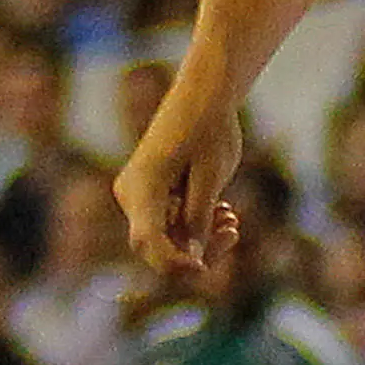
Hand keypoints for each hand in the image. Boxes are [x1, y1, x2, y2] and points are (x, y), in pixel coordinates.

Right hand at [114, 79, 243, 294]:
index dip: (175, 264)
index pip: (148, 242)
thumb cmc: (209, 128)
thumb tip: (192, 257)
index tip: (204, 269)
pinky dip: (195, 225)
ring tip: (231, 219)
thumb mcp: (212, 176)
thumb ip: (199, 218)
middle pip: (155, 247)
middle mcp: (132, 194)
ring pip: (165, 238)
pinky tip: (223, 212)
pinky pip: (169, 224)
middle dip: (194, 251)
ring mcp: (139, 196)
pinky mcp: (152, 195)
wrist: (204, 95)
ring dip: (199, 238)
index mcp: (141, 187)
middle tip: (233, 231)